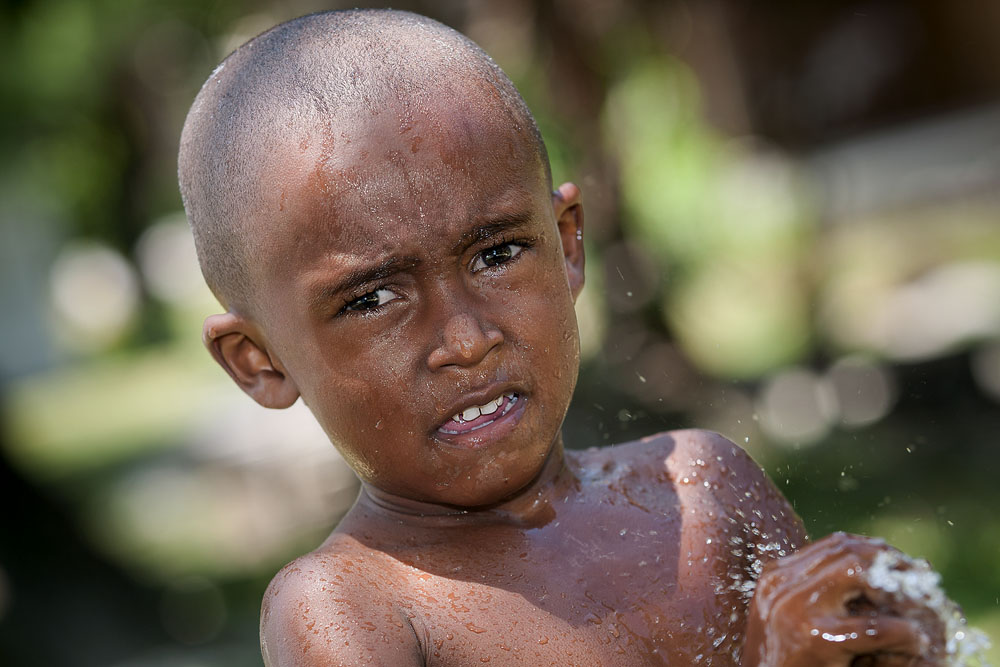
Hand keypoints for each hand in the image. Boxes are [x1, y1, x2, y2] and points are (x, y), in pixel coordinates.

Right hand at [741, 532, 944, 666]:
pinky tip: (916, 642)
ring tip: (920, 605)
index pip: (835, 545)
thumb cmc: (786, 663)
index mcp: (775, 578)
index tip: (901, 566)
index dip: (875, 551)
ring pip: (859, 573)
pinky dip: (904, 633)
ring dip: (897, 588)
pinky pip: (876, 628)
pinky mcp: (818, 639)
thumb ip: (815, 594)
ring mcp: (798, 609)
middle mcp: (782, 585)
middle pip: (848, 551)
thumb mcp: (789, 619)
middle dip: (890, 563)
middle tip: (921, 580)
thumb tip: (870, 572)